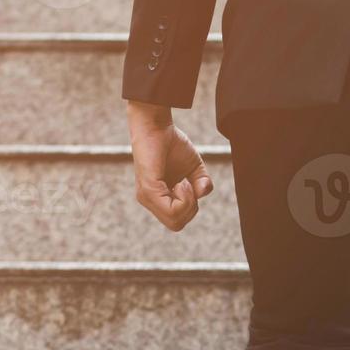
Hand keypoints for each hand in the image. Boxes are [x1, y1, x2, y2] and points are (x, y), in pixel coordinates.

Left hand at [127, 101, 213, 231]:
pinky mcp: (148, 189)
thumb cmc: (172, 143)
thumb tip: (202, 193)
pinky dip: (183, 197)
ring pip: (174, 220)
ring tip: (184, 182)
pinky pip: (171, 209)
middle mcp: (149, 200)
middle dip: (191, 208)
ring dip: (187, 203)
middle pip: (176, 224)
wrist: (155, 125)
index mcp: (158, 198)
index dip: (190, 208)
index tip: (189, 184)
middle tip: (188, 185)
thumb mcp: (195, 168)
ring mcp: (147, 196)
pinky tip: (181, 182)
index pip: (177, 220)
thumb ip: (202, 184)